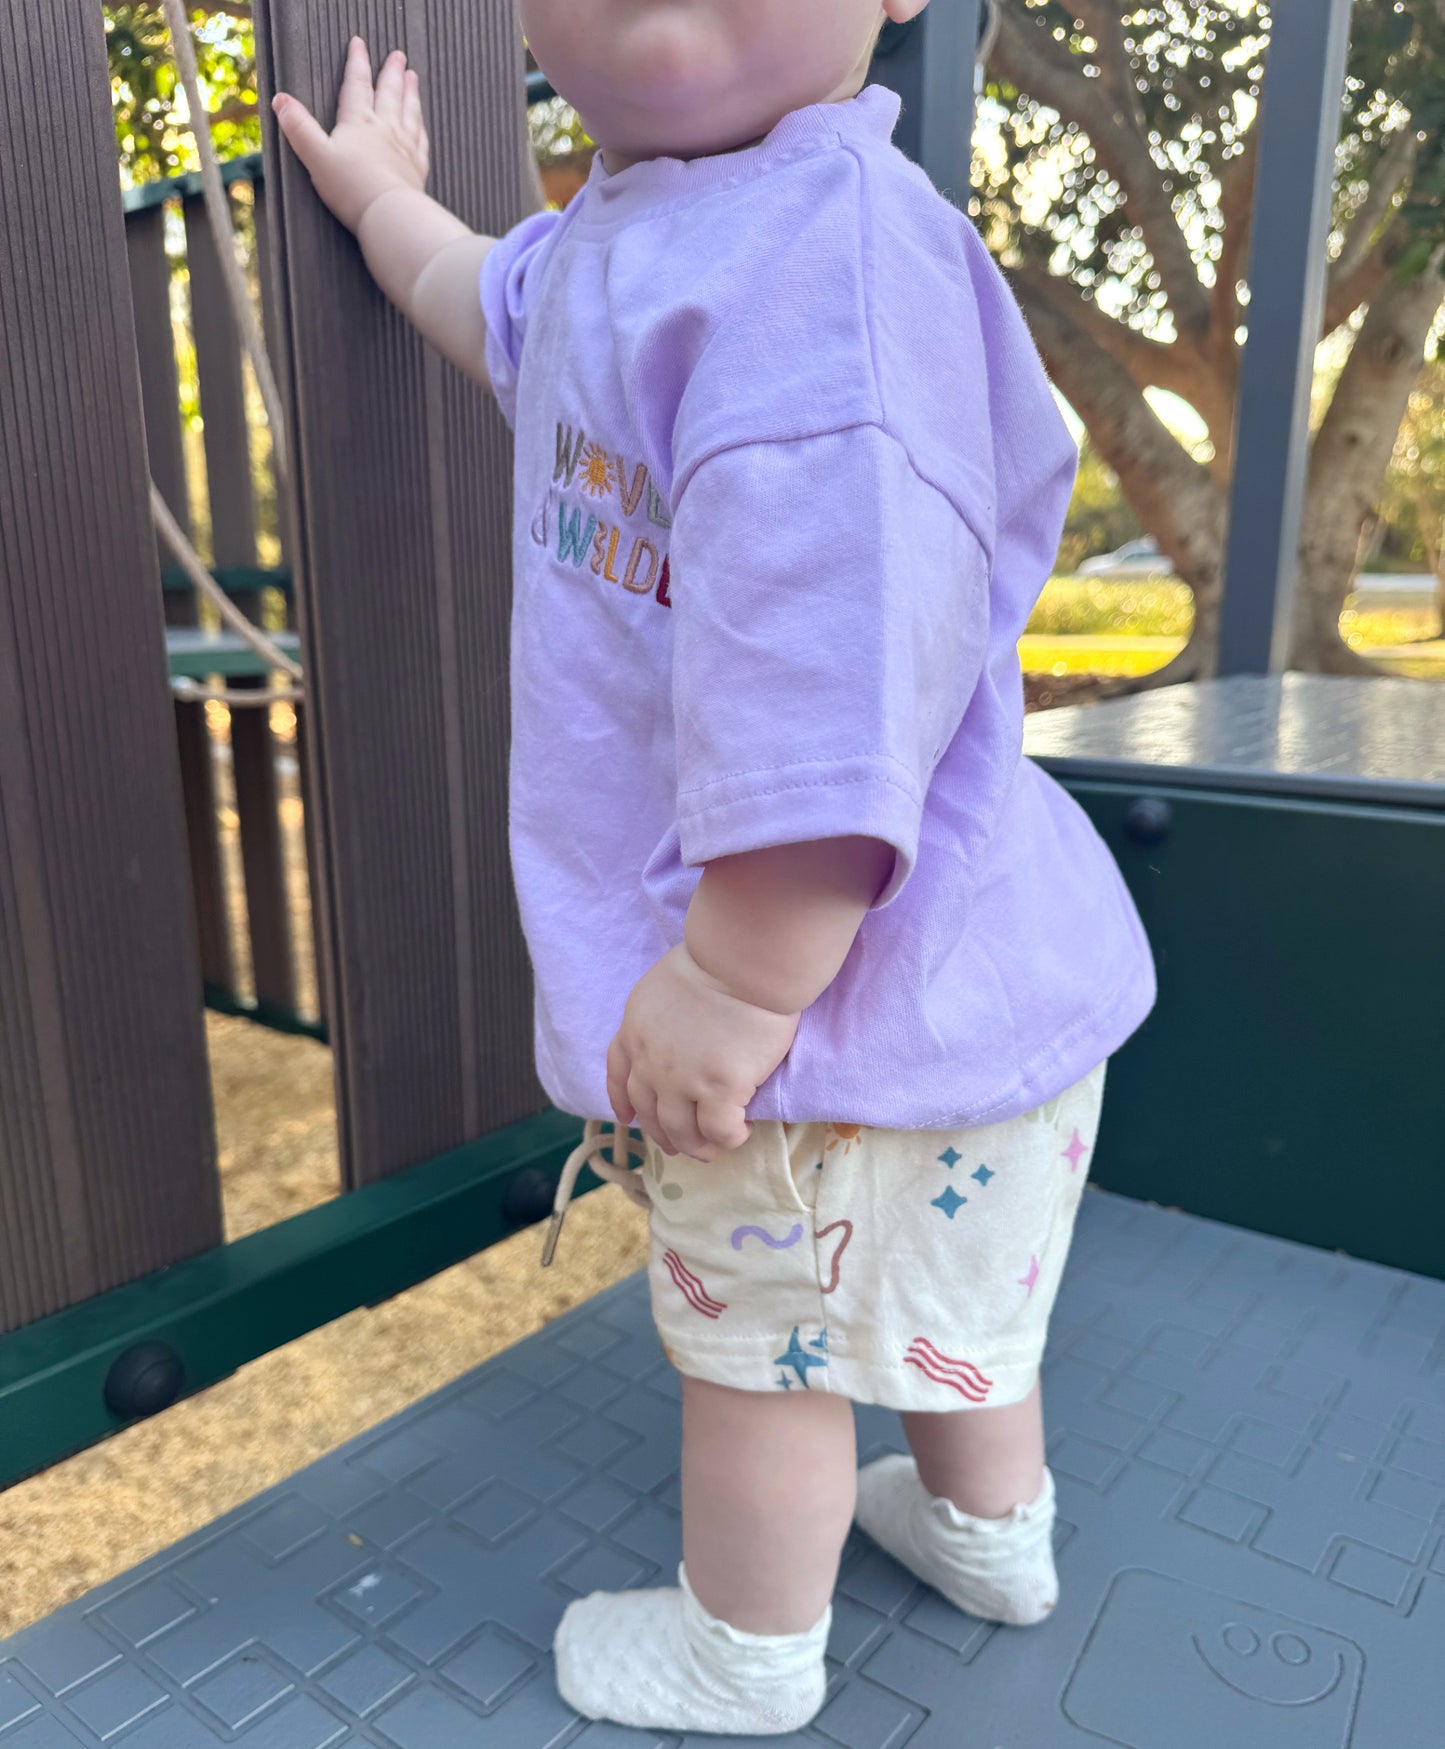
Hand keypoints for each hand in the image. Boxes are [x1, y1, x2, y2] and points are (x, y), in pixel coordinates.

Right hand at [272, 38, 429, 231]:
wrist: (389, 216)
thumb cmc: (351, 188)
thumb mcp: (315, 155)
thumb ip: (298, 127)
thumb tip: (280, 99)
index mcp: (359, 122)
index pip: (357, 84)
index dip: (357, 62)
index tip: (359, 43)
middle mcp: (385, 129)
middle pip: (390, 93)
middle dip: (391, 72)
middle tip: (399, 55)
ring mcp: (405, 147)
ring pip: (409, 112)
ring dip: (410, 93)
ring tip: (413, 77)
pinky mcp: (417, 169)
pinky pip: (421, 140)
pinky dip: (421, 127)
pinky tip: (421, 124)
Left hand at [607, 944, 799, 1162]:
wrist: (741, 963)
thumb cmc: (715, 961)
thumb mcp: (663, 985)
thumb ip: (661, 1015)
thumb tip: (679, 1031)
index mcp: (635, 1031)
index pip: (618, 1073)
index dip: (622, 1100)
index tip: (628, 1117)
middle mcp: (650, 1062)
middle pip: (650, 1113)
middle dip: (664, 1134)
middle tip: (682, 1144)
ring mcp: (683, 1080)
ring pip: (681, 1132)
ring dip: (695, 1146)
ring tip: (712, 1148)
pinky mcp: (720, 1090)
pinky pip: (719, 1131)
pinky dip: (729, 1138)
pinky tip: (741, 1131)